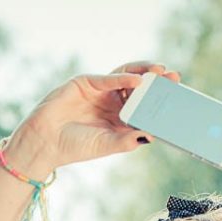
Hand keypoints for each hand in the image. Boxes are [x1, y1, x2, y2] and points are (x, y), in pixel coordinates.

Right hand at [5, 62, 181, 173]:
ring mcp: (100, 91)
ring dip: (143, 73)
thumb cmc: (74, 147)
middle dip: (157, 82)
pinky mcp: (86, 82)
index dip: (159, 100)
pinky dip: (122, 78)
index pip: (144, 105)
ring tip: (159, 72)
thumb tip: (151, 136)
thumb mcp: (106, 146)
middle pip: (139, 88)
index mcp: (119, 119)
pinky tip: (136, 80)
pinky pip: (107, 78)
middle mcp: (112, 103)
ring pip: (126, 77)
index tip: (177, 97)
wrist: (45, 142)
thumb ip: (127, 141)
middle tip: (174, 77)